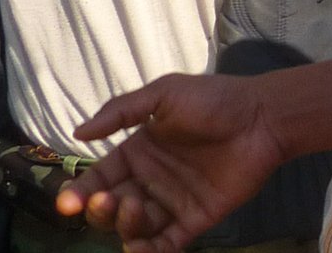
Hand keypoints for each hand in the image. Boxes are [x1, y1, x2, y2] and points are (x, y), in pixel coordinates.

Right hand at [56, 65, 331, 252]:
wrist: (263, 117)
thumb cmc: (214, 100)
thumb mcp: (165, 94)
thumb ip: (121, 111)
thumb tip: (78, 133)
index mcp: (137, 152)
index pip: (99, 179)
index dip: (80, 192)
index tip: (68, 202)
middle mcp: (150, 181)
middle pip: (110, 208)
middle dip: (99, 210)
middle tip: (107, 200)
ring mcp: (172, 202)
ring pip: (134, 227)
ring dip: (124, 225)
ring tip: (131, 207)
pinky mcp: (196, 219)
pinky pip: (166, 244)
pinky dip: (150, 252)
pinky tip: (141, 248)